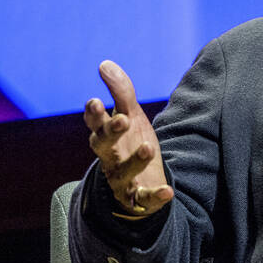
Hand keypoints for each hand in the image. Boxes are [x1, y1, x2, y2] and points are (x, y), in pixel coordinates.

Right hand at [83, 60, 173, 219]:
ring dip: (134, 161)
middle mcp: (109, 157)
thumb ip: (120, 92)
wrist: (141, 182)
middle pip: (102, 146)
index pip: (95, 124)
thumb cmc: (132, 144)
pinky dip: (155, 196)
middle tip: (122, 119)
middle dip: (110, 132)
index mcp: (107, 137)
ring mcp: (122, 179)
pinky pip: (144, 199)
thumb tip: (104, 63)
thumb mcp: (132, 116)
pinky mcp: (137, 197)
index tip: (96, 101)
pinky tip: (168, 192)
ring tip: (148, 147)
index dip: (94, 114)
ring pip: (122, 171)